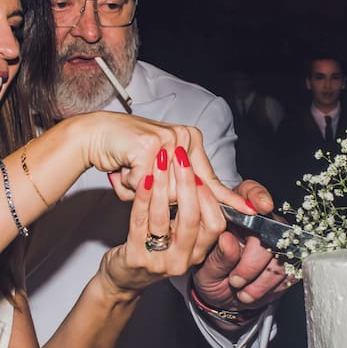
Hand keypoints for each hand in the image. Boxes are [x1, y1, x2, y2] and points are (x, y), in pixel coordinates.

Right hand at [72, 111, 251, 213]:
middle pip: (186, 193)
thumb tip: (200, 209)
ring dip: (141, 190)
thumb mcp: (159, 173)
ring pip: (165, 192)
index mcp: (191, 140)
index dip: (229, 198)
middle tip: (143, 183)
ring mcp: (168, 139)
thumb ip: (180, 187)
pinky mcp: (149, 146)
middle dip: (160, 197)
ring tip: (128, 172)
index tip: (252, 211)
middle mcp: (183, 136)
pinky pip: (145, 185)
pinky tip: (122, 167)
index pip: (211, 177)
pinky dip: (128, 183)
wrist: (94, 136)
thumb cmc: (124, 156)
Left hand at [99, 139, 225, 294]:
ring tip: (160, 160)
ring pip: (163, 218)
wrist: (123, 279)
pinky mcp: (135, 258)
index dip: (209, 198)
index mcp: (197, 253)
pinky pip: (139, 221)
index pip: (215, 225)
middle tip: (181, 157)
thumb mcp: (180, 239)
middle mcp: (182, 260)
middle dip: (187, 184)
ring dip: (162, 185)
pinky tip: (143, 178)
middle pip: (192, 219)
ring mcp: (158, 261)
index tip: (200, 173)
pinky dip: (142, 197)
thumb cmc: (153, 251)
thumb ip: (194, 217)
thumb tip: (206, 180)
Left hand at [191, 179, 296, 314]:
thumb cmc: (211, 274)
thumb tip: (228, 241)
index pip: (249, 192)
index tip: (261, 206)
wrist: (223, 296)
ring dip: (261, 280)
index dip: (258, 196)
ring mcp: (278, 240)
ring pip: (282, 255)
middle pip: (271, 230)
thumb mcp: (205, 268)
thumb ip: (217, 256)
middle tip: (235, 280)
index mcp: (234, 213)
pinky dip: (271, 288)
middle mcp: (260, 221)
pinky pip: (289, 272)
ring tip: (242, 293)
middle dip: (253, 261)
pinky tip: (254, 293)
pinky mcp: (289, 260)